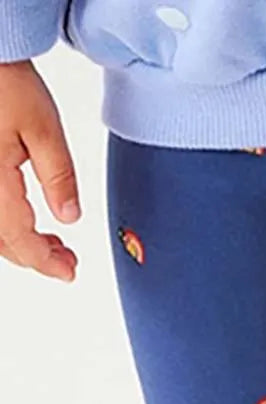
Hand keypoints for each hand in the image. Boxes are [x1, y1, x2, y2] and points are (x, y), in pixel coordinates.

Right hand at [0, 59, 78, 280]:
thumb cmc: (5, 80)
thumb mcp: (44, 129)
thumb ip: (60, 178)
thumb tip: (69, 217)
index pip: (19, 241)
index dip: (46, 263)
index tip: (70, 271)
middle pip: (2, 242)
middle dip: (35, 257)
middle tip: (67, 262)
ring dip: (20, 244)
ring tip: (54, 245)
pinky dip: (6, 225)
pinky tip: (25, 221)